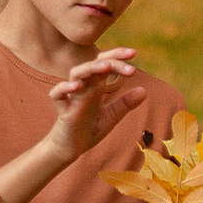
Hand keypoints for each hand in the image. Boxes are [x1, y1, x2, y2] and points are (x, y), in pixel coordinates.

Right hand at [44, 48, 148, 162]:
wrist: (71, 149)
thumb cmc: (89, 129)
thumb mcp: (112, 116)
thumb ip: (126, 103)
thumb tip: (145, 90)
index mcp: (96, 86)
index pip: (105, 63)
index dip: (118, 56)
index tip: (134, 53)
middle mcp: (84, 87)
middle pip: (93, 65)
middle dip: (111, 60)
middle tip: (130, 61)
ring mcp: (72, 97)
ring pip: (76, 74)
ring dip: (90, 68)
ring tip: (106, 66)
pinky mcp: (62, 111)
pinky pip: (57, 95)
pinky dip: (64, 88)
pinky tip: (76, 86)